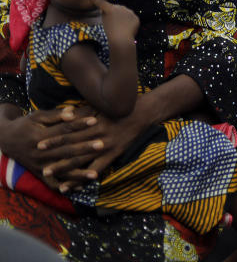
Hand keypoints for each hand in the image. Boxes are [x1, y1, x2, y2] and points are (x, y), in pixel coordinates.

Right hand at [0, 106, 99, 189]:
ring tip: (95, 175)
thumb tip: (72, 111)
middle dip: (84, 148)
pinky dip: (66, 186)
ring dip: (78, 174)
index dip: (79, 124)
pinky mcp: (39, 173)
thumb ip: (55, 115)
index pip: (63, 130)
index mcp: (39, 136)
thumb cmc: (26, 124)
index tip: (95, 119)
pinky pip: (53, 183)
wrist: (7, 140)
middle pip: (65, 151)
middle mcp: (39, 153)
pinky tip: (81, 188)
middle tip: (102, 144)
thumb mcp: (37, 116)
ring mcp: (39, 165)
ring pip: (62, 171)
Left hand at [32, 99, 153, 191]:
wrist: (142, 113)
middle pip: (72, 149)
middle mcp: (97, 136)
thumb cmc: (119, 109)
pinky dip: (85, 177)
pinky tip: (75, 186)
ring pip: (82, 160)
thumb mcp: (100, 107)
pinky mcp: (114, 154)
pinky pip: (98, 168)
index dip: (54, 140)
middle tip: (41, 167)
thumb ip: (83, 112)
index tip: (39, 145)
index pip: (69, 133)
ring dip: (66, 170)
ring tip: (53, 178)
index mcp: (92, 123)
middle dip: (56, 158)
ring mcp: (105, 146)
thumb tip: (64, 113)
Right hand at [91, 0, 138, 44]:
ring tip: (119, 27)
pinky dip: (129, 22)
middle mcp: (121, 8)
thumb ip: (105, 13)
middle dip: (114, 12)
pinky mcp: (136, 17)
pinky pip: (131, 19)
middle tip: (112, 23)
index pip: (102, 3)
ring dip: (122, 17)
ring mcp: (130, 12)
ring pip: (125, 13)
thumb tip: (106, 9)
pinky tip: (126, 29)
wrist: (121, 40)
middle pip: (116, 8)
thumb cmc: (109, 32)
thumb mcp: (104, 22)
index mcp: (111, 9)